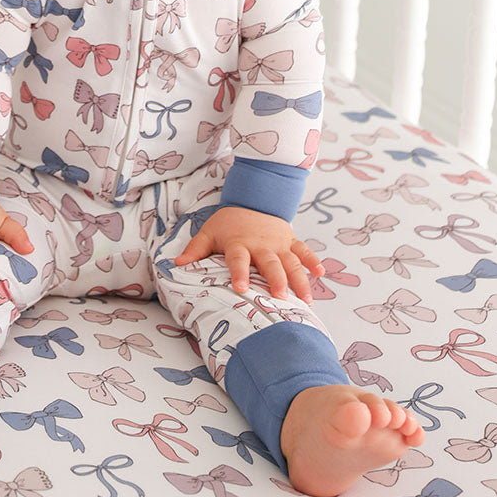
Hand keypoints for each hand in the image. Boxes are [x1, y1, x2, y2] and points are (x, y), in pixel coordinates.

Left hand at [173, 206, 323, 301]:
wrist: (252, 197)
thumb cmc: (228, 222)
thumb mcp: (208, 232)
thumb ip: (195, 249)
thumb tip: (175, 265)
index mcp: (239, 243)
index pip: (238, 259)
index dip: (239, 273)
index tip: (241, 289)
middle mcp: (261, 244)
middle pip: (270, 263)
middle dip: (276, 280)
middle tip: (282, 297)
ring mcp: (278, 242)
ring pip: (291, 261)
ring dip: (299, 279)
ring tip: (305, 299)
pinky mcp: (290, 239)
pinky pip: (304, 250)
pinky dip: (313, 261)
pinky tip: (321, 274)